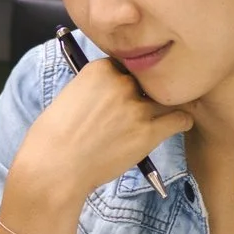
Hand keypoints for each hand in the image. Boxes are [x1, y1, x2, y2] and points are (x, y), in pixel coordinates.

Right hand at [7, 52, 191, 208]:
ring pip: (167, 99)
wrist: (55, 167)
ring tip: (160, 118)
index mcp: (100, 68)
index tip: (124, 93)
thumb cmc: (53, 137)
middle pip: (148, 81)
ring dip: (164, 108)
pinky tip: (176, 125)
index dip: (128, 81)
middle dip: (144, 95)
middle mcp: (121, 82)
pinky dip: (180, 122)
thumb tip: (111, 94)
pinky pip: (180, 119)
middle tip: (138, 111)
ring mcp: (137, 107)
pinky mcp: (149, 132)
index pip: (127, 65)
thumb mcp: (69, 97)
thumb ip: (94, 89)